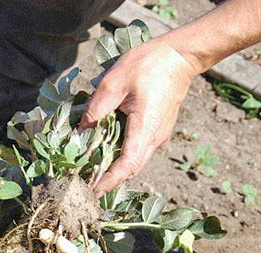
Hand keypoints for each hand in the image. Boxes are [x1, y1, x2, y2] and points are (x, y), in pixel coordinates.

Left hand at [79, 38, 199, 195]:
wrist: (181, 54)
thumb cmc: (148, 65)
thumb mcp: (113, 84)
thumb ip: (95, 111)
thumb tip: (79, 133)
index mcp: (145, 128)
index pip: (127, 165)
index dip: (109, 180)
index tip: (93, 190)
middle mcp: (154, 137)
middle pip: (130, 168)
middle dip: (108, 179)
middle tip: (85, 183)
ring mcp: (158, 134)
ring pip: (134, 160)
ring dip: (114, 168)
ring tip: (90, 171)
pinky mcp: (156, 129)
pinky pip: (137, 149)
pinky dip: (121, 156)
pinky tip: (104, 151)